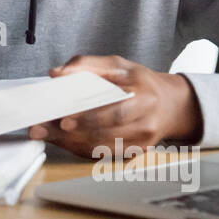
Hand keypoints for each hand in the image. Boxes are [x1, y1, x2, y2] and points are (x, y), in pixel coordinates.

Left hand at [27, 54, 202, 158]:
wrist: (171, 105)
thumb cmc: (140, 82)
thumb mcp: (118, 64)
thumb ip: (87, 64)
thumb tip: (57, 73)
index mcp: (143, 93)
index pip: (115, 108)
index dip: (88, 115)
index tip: (64, 118)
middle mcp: (146, 119)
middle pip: (107, 130)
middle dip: (74, 131)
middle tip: (48, 128)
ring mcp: (143, 139)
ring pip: (103, 146)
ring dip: (72, 142)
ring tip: (48, 135)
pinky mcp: (136, 151)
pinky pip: (104, 154)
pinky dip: (81, 148)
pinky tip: (64, 141)